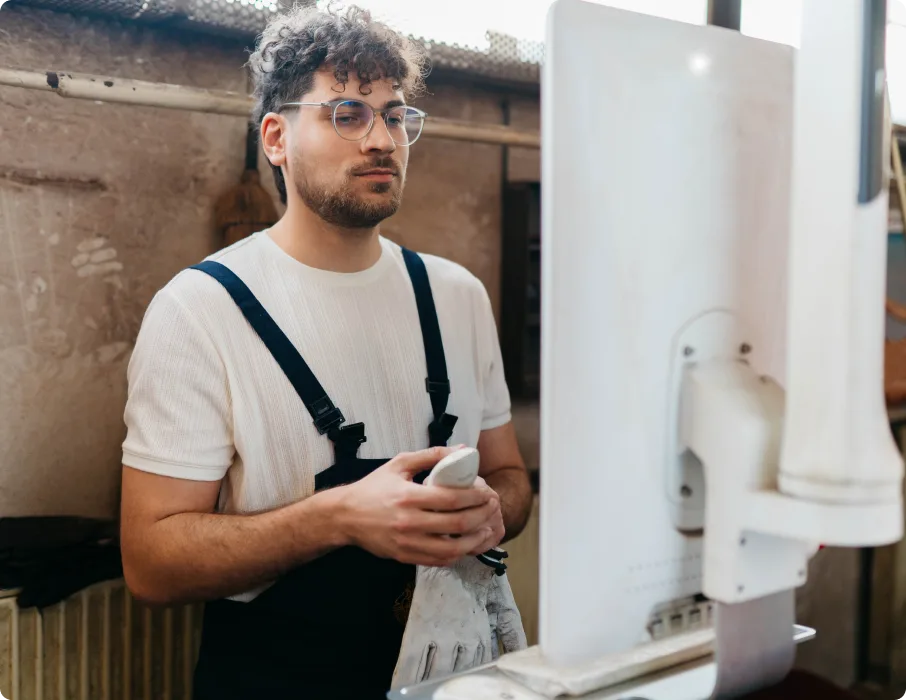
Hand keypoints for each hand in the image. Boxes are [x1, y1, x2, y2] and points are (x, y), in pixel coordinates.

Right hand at [336, 447, 498, 566]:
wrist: (345, 516)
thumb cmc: (373, 488)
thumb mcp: (399, 464)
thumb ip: (432, 455)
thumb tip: (462, 450)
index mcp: (408, 496)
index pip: (452, 498)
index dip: (475, 496)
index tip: (487, 492)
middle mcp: (409, 522)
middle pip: (457, 524)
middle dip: (482, 516)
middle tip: (492, 508)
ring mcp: (407, 543)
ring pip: (452, 549)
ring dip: (475, 540)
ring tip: (485, 529)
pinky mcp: (405, 557)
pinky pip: (439, 561)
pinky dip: (457, 554)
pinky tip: (466, 543)